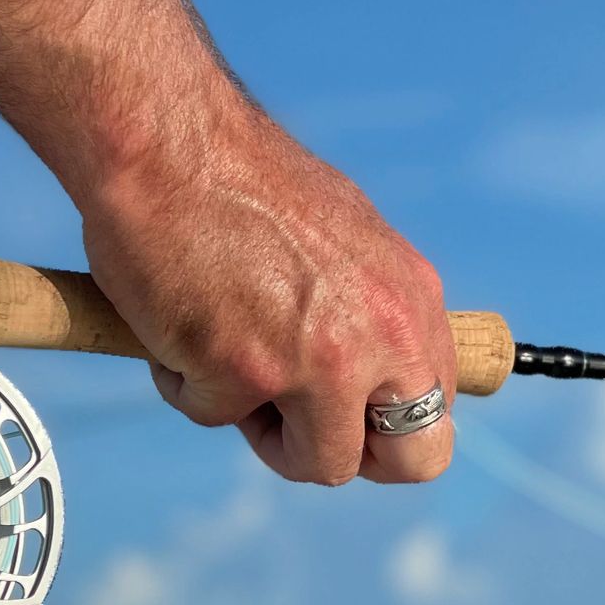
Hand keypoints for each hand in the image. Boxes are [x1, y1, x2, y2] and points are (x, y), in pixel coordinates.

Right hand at [78, 109, 456, 485]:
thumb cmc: (237, 184)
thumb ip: (366, 316)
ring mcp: (315, 364)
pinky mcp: (242, 373)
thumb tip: (367, 379)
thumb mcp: (344, 244)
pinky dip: (183, 381)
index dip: (390, 434)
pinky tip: (173, 322)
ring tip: (219, 354)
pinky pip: (212, 417)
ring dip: (259, 425)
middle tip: (295, 430)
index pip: (439, 413)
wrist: (166, 142)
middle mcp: (378, 337)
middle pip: (412, 462)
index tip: (345, 422)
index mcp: (408, 301)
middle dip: (351, 456)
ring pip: (312, 462)